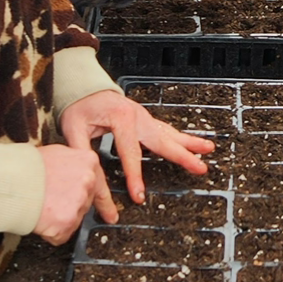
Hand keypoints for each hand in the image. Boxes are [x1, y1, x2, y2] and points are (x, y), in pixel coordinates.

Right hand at [35, 142, 117, 241]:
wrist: (13, 181)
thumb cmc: (28, 166)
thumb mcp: (57, 153)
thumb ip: (73, 165)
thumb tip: (74, 173)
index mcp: (88, 162)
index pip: (100, 187)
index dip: (104, 204)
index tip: (111, 216)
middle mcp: (88, 182)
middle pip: (84, 204)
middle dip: (69, 207)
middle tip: (51, 202)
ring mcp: (79, 202)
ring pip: (73, 220)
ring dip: (59, 219)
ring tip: (42, 206)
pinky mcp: (67, 221)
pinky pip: (61, 235)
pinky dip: (51, 232)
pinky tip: (41, 218)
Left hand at [59, 91, 212, 206]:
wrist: (83, 85)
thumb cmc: (79, 106)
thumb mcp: (73, 130)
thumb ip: (83, 154)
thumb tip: (90, 181)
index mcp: (121, 118)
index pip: (130, 153)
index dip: (135, 177)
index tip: (139, 196)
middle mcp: (137, 116)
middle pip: (162, 140)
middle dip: (182, 156)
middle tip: (200, 168)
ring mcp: (143, 116)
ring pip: (169, 133)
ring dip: (189, 143)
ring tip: (209, 150)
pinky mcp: (144, 119)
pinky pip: (165, 130)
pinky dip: (180, 138)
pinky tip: (191, 145)